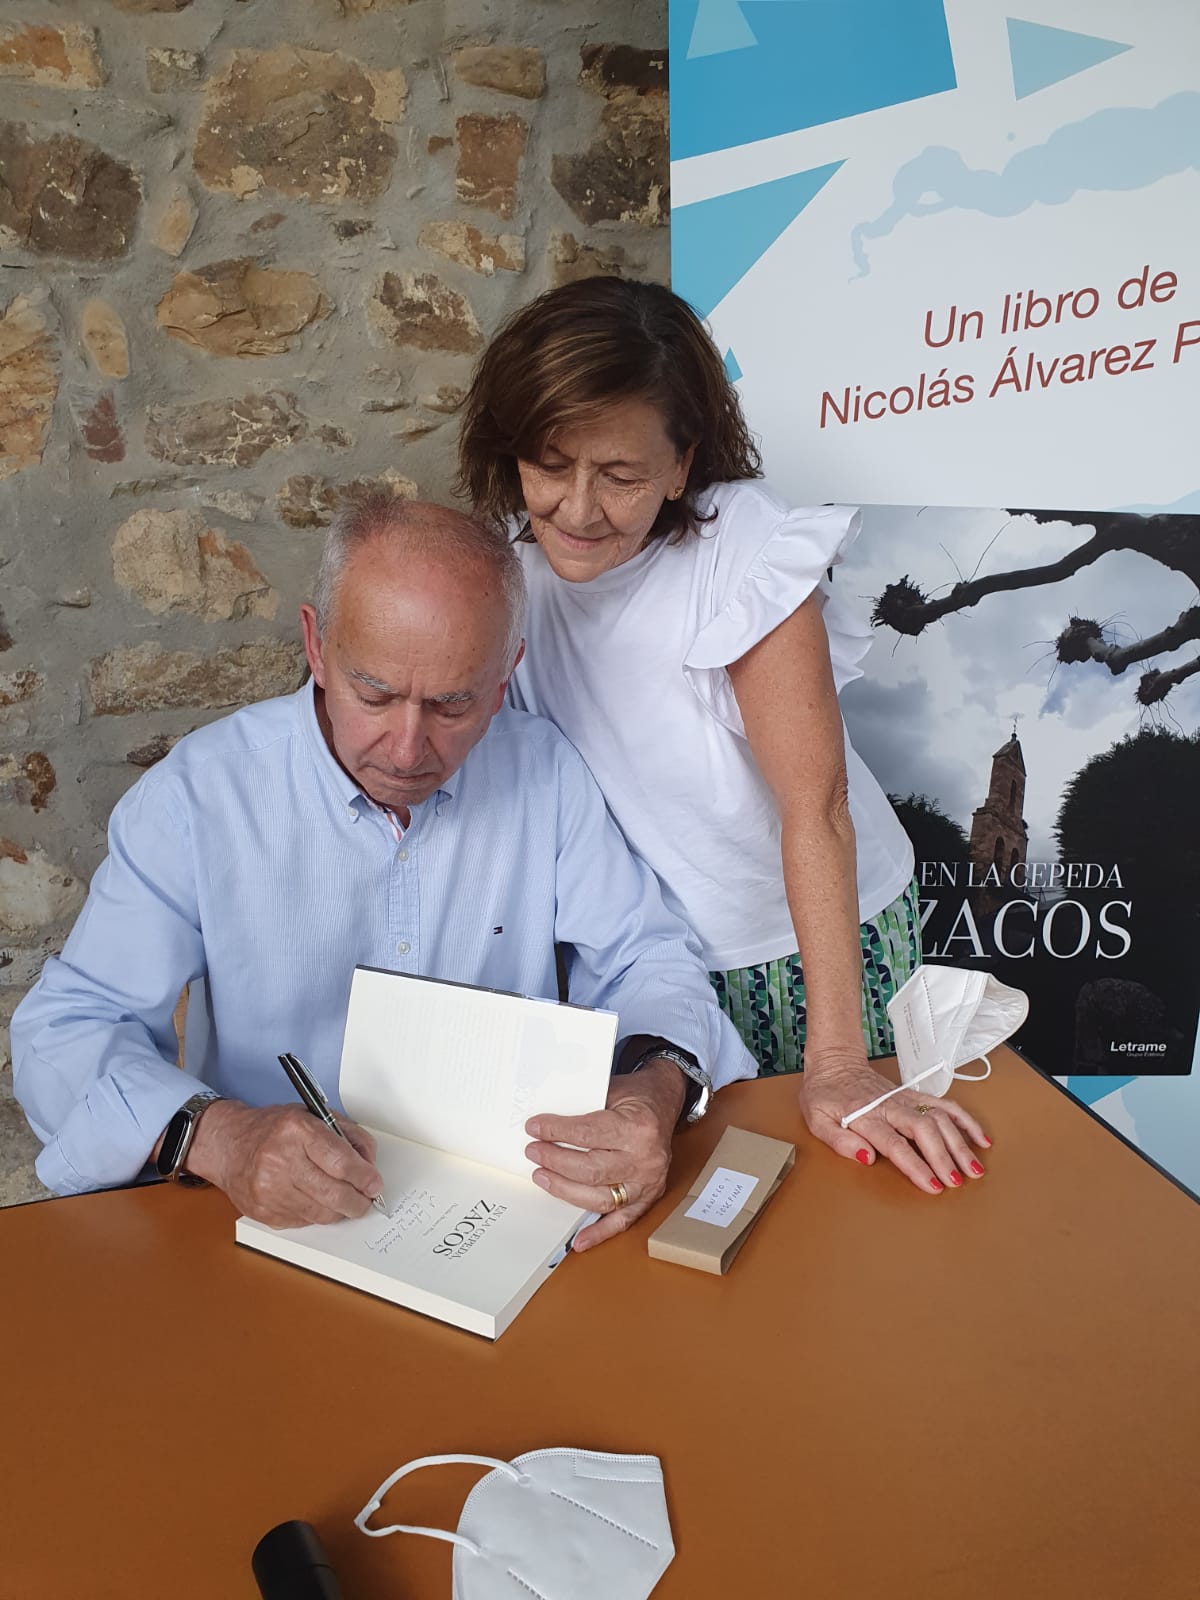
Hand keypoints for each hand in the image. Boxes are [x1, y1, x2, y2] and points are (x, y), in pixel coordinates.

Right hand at [185, 1100, 383, 1226]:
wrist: (228, 1145)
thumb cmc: (273, 1129)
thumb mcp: (314, 1115)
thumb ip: (348, 1135)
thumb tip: (369, 1165)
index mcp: (296, 1130)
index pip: (341, 1162)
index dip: (365, 1177)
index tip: (374, 1184)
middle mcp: (280, 1160)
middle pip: (334, 1193)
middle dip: (358, 1201)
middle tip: (365, 1199)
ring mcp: (269, 1190)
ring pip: (322, 1213)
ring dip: (340, 1210)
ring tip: (344, 1200)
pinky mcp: (263, 1212)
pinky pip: (304, 1222)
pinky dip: (316, 1214)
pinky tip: (314, 1200)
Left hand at [524, 1059, 685, 1250]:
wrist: (665, 1101)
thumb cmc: (637, 1096)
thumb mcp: (611, 1090)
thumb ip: (583, 1108)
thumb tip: (545, 1126)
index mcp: (638, 1128)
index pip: (588, 1134)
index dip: (556, 1132)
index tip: (535, 1128)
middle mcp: (645, 1159)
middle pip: (590, 1169)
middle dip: (555, 1162)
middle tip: (534, 1152)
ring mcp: (648, 1183)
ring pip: (601, 1198)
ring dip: (566, 1191)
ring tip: (543, 1178)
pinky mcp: (648, 1198)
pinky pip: (622, 1221)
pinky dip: (600, 1233)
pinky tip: (578, 1240)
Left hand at [799, 1046, 990, 1194]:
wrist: (834, 1064)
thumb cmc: (824, 1094)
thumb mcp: (817, 1120)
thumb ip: (840, 1141)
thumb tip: (866, 1157)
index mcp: (866, 1116)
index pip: (896, 1145)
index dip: (916, 1166)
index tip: (933, 1185)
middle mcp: (891, 1107)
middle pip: (925, 1131)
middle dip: (945, 1157)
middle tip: (958, 1181)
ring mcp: (906, 1100)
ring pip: (940, 1118)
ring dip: (960, 1143)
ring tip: (975, 1168)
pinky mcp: (914, 1095)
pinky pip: (945, 1105)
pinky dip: (965, 1120)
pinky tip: (980, 1137)